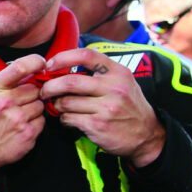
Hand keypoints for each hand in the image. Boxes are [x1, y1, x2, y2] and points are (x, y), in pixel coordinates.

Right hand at [0, 54, 45, 170]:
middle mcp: (5, 102)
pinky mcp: (28, 133)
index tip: (41, 64)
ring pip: (40, 105)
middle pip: (35, 88)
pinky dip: (35, 124)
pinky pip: (42, 121)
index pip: (21, 66)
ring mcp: (18, 118)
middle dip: (31, 95)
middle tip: (20, 103)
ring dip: (34, 110)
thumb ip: (4, 83)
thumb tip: (30, 72)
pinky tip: (21, 128)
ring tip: (19, 117)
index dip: (36, 62)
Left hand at [41, 48, 164, 166]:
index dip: (63, 58)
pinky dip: (63, 119)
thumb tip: (63, 65)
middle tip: (44, 91)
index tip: (50, 65)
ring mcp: (107, 108)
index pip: (86, 55)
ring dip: (57, 105)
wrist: (147, 135)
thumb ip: (99, 72)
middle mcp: (114, 88)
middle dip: (50, 87)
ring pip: (66, 102)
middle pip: (70, 81)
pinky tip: (69, 119)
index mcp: (118, 73)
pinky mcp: (98, 125)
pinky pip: (68, 118)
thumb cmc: (128, 106)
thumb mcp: (122, 82)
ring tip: (60, 107)